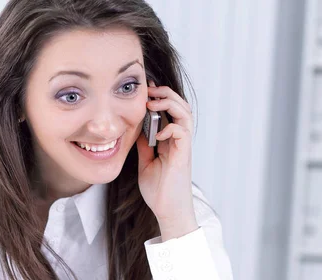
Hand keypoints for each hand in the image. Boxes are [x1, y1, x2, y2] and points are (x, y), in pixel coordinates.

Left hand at [136, 81, 197, 239]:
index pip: (171, 111)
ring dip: (170, 104)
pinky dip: (171, 127)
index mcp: (171, 140)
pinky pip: (183, 133)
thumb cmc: (159, 190)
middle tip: (150, 89)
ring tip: (154, 102)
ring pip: (186, 115)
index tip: (146, 90)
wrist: (167, 211)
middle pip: (182, 107)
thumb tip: (136, 130)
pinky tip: (158, 132)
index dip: (161, 97)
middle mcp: (179, 140)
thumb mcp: (146, 162)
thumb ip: (145, 145)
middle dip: (166, 93)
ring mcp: (182, 147)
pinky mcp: (183, 155)